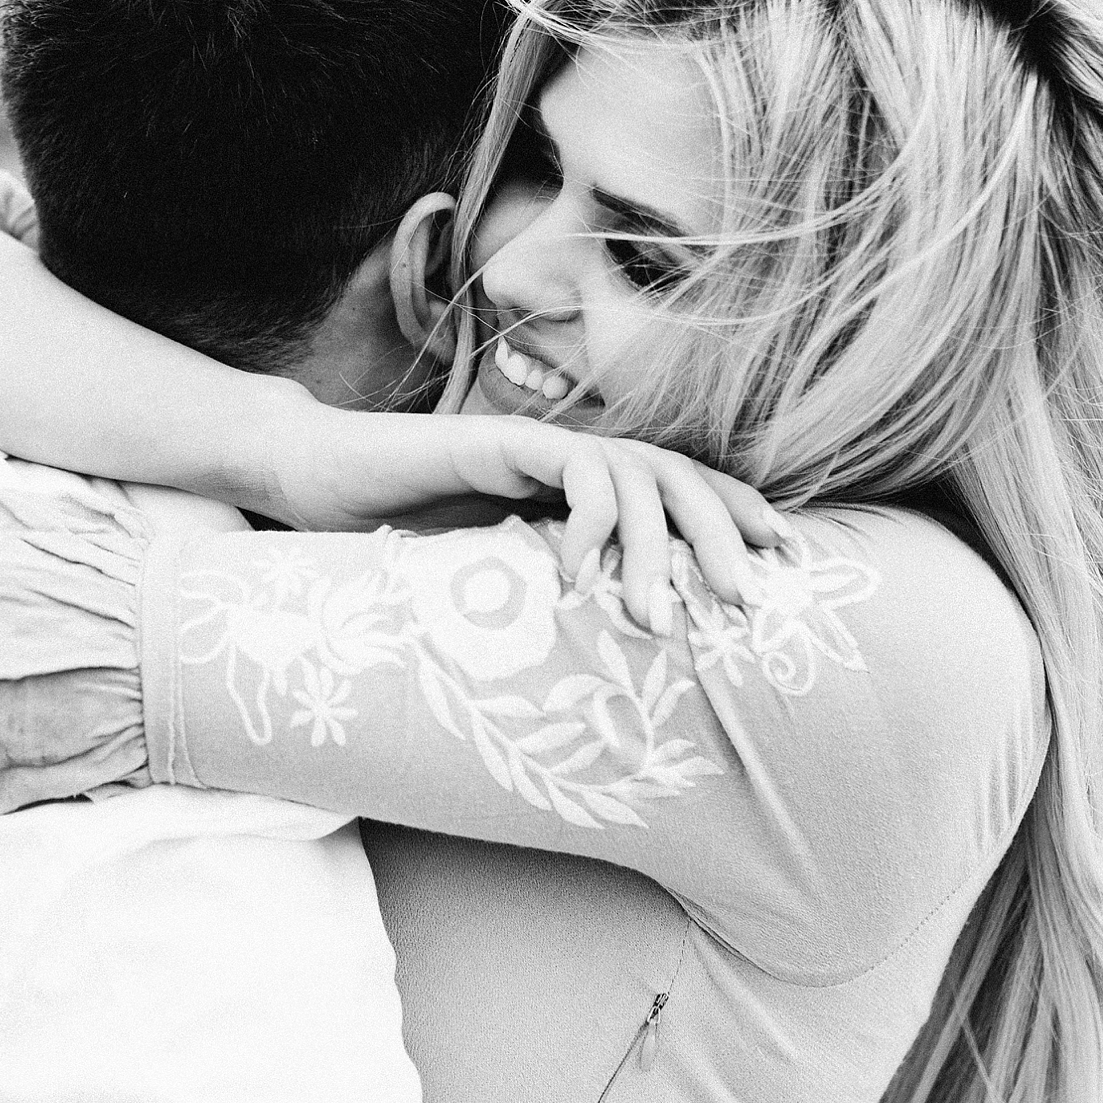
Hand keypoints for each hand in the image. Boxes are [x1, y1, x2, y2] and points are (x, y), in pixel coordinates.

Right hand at [253, 400, 793, 632]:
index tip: (785, 563)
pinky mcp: (500, 439)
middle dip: (722, 537)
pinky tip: (574, 574)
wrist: (316, 482)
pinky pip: (572, 467)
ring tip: (654, 618)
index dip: (738, 515)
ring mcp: (539, 444)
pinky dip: (587, 519)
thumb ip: (555, 599)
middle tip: (746, 603)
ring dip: (655, 549)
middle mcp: (571, 457)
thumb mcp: (495, 581)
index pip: (684, 487)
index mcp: (582, 484)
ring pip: (637, 473)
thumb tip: (625, 663)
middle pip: (680, 476)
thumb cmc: (398, 540)